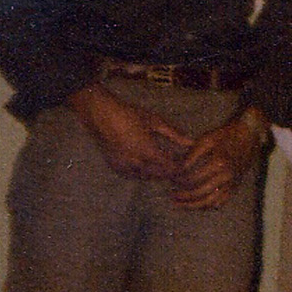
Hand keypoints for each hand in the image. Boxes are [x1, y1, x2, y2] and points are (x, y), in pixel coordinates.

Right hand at [68, 84, 190, 180]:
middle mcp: (134, 161)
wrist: (100, 114)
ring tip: (165, 168)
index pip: (169, 166)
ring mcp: (122, 165)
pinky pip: (132, 175)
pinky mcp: (114, 165)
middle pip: (158, 174)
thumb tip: (191, 142)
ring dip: (156, 174)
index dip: (179, 167)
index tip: (186, 164)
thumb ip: (174, 133)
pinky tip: (148, 168)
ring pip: (145, 177)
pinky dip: (142, 174)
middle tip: (178, 168)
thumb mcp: (154, 121)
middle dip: (169, 172)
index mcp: (146, 150)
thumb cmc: (129, 114)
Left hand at [169, 107, 265, 209]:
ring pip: (210, 201)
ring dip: (193, 205)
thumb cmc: (226, 134)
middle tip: (172, 195)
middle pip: (200, 193)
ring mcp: (232, 183)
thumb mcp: (207, 139)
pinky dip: (207, 205)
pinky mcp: (235, 186)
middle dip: (183, 195)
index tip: (171, 179)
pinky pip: (220, 202)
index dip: (179, 180)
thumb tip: (178, 168)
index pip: (192, 178)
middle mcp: (226, 176)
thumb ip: (191, 154)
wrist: (249, 135)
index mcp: (218, 163)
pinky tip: (196, 204)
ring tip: (180, 204)